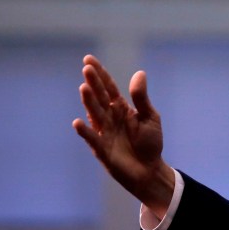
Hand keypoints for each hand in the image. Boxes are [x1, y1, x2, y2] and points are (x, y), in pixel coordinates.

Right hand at [73, 55, 173, 217]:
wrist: (149, 169)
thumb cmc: (149, 143)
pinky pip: (92, 138)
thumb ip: (141, 98)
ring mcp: (104, 132)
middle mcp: (109, 117)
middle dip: (93, 83)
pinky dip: (85, 131)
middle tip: (86, 69)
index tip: (88, 59)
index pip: (108, 87)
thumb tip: (139, 73)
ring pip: (95, 114)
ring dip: (89, 102)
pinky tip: (78, 122)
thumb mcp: (150, 117)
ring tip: (84, 87)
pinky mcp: (102, 149)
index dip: (99, 74)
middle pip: (99, 97)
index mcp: (121, 108)